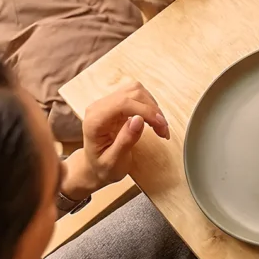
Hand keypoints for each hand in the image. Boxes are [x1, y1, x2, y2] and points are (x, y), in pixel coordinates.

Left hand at [62, 80, 169, 198]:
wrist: (94, 166)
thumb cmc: (102, 167)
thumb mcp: (113, 162)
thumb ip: (125, 141)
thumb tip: (138, 119)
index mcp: (95, 120)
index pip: (124, 103)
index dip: (146, 111)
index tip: (161, 126)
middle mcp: (99, 107)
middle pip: (133, 93)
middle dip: (153, 110)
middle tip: (163, 130)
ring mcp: (107, 102)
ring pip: (137, 90)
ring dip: (153, 107)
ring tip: (159, 126)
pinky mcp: (117, 102)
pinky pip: (137, 95)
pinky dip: (149, 106)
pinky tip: (152, 120)